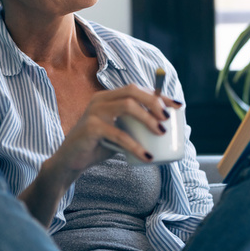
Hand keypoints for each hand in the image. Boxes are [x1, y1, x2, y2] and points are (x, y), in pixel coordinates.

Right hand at [48, 84, 177, 183]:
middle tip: (168, 119)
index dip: (159, 95)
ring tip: (161, 133)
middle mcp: (100, 99)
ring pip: (127, 106)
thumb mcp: (120, 133)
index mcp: (108, 97)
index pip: (137, 89)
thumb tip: (168, 130)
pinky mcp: (90, 128)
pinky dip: (135, 145)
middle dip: (154, 102)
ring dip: (147, 118)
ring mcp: (94, 112)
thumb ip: (136, 128)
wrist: (71, 161)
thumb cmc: (98, 146)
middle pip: (132, 91)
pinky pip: (118, 134)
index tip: (178, 105)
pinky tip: (147, 156)